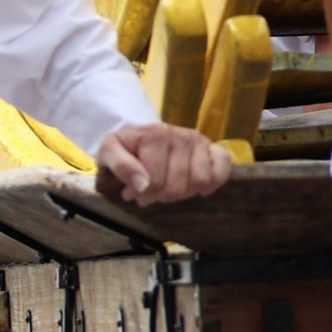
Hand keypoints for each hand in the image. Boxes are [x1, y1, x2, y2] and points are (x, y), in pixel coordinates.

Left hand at [97, 122, 230, 205]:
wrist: (139, 136)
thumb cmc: (125, 148)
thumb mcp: (109, 152)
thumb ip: (119, 166)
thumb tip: (140, 185)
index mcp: (154, 135)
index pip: (154, 182)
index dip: (142, 195)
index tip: (131, 192)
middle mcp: (181, 134)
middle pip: (178, 186)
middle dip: (161, 196)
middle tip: (150, 192)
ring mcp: (199, 141)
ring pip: (200, 181)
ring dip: (183, 193)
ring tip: (169, 187)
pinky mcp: (213, 148)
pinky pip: (223, 169)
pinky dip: (214, 182)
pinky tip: (199, 188)